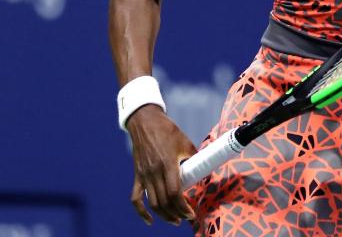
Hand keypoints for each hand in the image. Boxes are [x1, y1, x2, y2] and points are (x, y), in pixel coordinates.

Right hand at [126, 105, 197, 225]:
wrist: (145, 121)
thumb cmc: (167, 130)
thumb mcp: (185, 142)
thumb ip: (194, 157)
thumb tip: (206, 168)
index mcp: (167, 163)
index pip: (174, 193)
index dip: (183, 206)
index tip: (191, 213)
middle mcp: (154, 172)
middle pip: (163, 201)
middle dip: (176, 213)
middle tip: (186, 218)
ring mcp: (144, 175)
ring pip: (152, 203)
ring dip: (163, 215)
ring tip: (174, 220)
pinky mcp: (137, 175)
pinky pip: (136, 198)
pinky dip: (141, 212)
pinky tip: (150, 220)